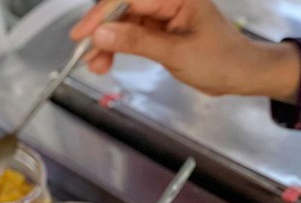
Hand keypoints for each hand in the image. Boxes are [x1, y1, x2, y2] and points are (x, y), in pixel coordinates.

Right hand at [70, 0, 300, 101]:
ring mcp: (162, 14)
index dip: (102, 14)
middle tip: (87, 58)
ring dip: (106, 43)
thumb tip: (101, 33)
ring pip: (123, 23)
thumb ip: (137, 42)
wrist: (240, 74)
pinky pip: (131, 34)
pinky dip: (117, 48)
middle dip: (102, 31)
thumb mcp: (175, 53)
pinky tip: (106, 62)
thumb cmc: (218, 60)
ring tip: (97, 67)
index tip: (82, 35)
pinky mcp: (159, 30)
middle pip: (123, 8)